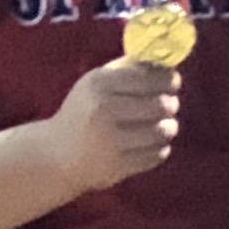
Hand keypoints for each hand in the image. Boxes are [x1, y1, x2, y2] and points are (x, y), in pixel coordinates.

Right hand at [48, 58, 179, 191]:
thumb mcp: (98, 83)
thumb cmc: (85, 110)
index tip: (173, 82)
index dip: (168, 79)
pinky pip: (158, 154)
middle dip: (170, 104)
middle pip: (163, 104)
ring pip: (164, 130)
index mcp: (98, 84)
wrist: (55, 153)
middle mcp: (102, 110)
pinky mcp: (117, 165)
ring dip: (168, 127)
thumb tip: (168, 62)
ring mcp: (109, 140)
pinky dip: (159, 148)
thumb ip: (130, 68)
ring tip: (161, 125)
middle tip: (168, 105)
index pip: (150, 77)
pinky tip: (147, 144)